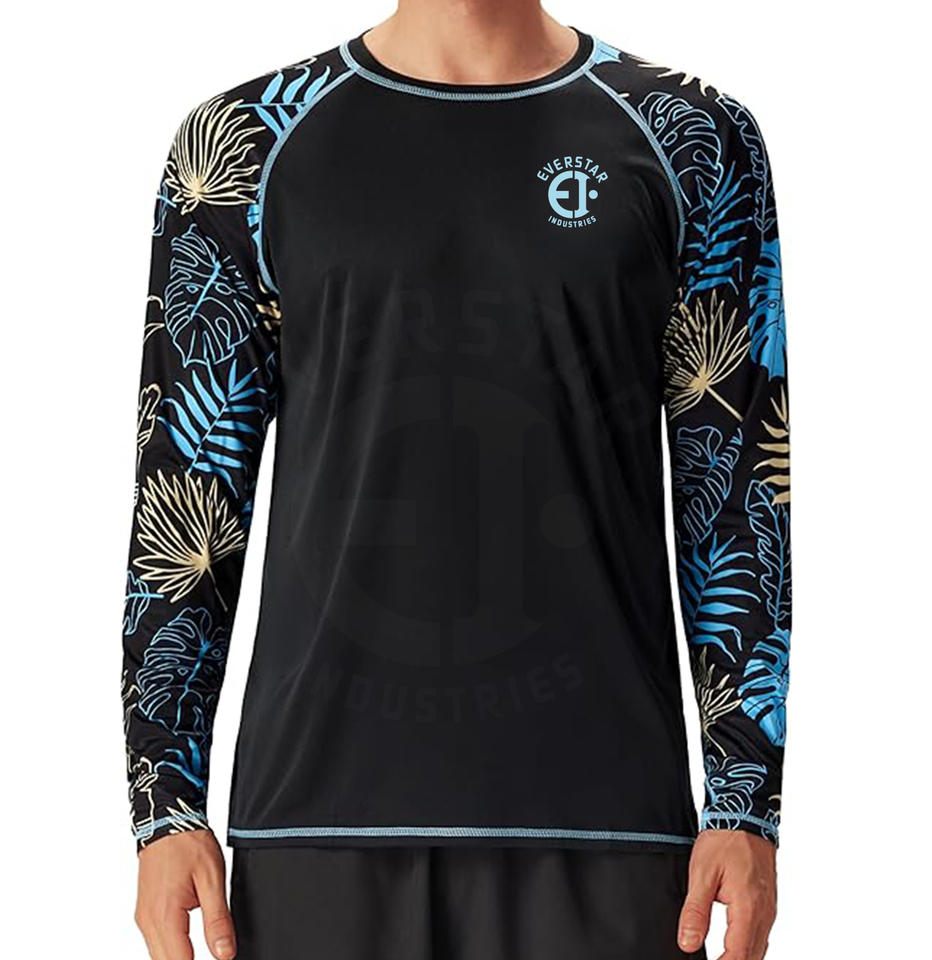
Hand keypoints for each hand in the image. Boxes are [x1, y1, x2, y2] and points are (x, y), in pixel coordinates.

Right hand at [135, 829, 235, 959]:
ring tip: (205, 954)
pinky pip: (156, 943)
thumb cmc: (188, 844)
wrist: (167, 820)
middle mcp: (148, 922)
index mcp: (165, 917)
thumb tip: (225, 954)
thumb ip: (218, 920)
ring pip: (159, 957)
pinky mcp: (145, 913)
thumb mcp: (212, 879)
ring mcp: (144, 918)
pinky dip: (171, 951)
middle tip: (216, 958)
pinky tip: (187, 948)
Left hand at [678, 829, 776, 959]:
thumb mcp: (701, 873)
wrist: (744, 816)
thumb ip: (695, 911)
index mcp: (748, 908)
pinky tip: (733, 949)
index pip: (738, 957)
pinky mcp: (768, 905)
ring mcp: (769, 910)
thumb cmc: (724, 840)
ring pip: (758, 950)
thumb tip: (687, 943)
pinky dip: (748, 948)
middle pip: (752, 958)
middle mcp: (764, 914)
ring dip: (740, 959)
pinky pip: (761, 937)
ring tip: (717, 958)